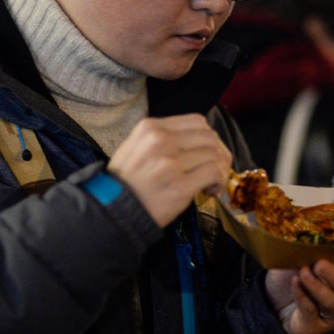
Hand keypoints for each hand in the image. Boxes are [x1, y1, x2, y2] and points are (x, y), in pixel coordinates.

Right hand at [108, 114, 231, 226]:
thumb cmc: (126, 182)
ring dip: (219, 170)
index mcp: (150, 128)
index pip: (197, 121)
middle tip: (214, 170)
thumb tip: (196, 139)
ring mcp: (170, 163)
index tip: (206, 153)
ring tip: (209, 183)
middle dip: (218, 154)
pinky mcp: (180, 186)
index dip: (208, 137)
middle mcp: (160, 140)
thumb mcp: (135, 146)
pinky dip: (218, 181)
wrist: (114, 211)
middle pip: (209, 137)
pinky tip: (209, 191)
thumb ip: (162, 137)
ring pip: (214, 154)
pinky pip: (214, 172)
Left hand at [264, 240, 333, 333]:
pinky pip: (312, 309)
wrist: (272, 304)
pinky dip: (302, 295)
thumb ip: (311, 244)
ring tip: (301, 273)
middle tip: (317, 263)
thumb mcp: (299, 255)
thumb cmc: (291, 275)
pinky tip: (295, 284)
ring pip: (331, 299)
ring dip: (314, 285)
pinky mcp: (319, 325)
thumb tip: (311, 221)